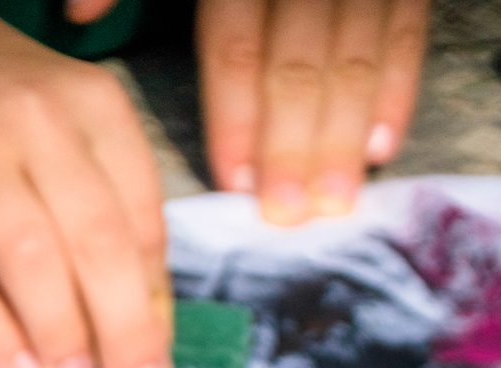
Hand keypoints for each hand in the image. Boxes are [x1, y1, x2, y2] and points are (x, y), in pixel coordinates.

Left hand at [198, 0, 429, 223]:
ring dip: (343, 137)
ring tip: (334, 199)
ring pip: (352, 58)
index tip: (236, 183)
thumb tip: (95, 23)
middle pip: (296, 65)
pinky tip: (381, 149)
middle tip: (290, 213)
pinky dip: (396, 92)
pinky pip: (404, 32)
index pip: (235, 48)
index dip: (234, 119)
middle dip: (291, 145)